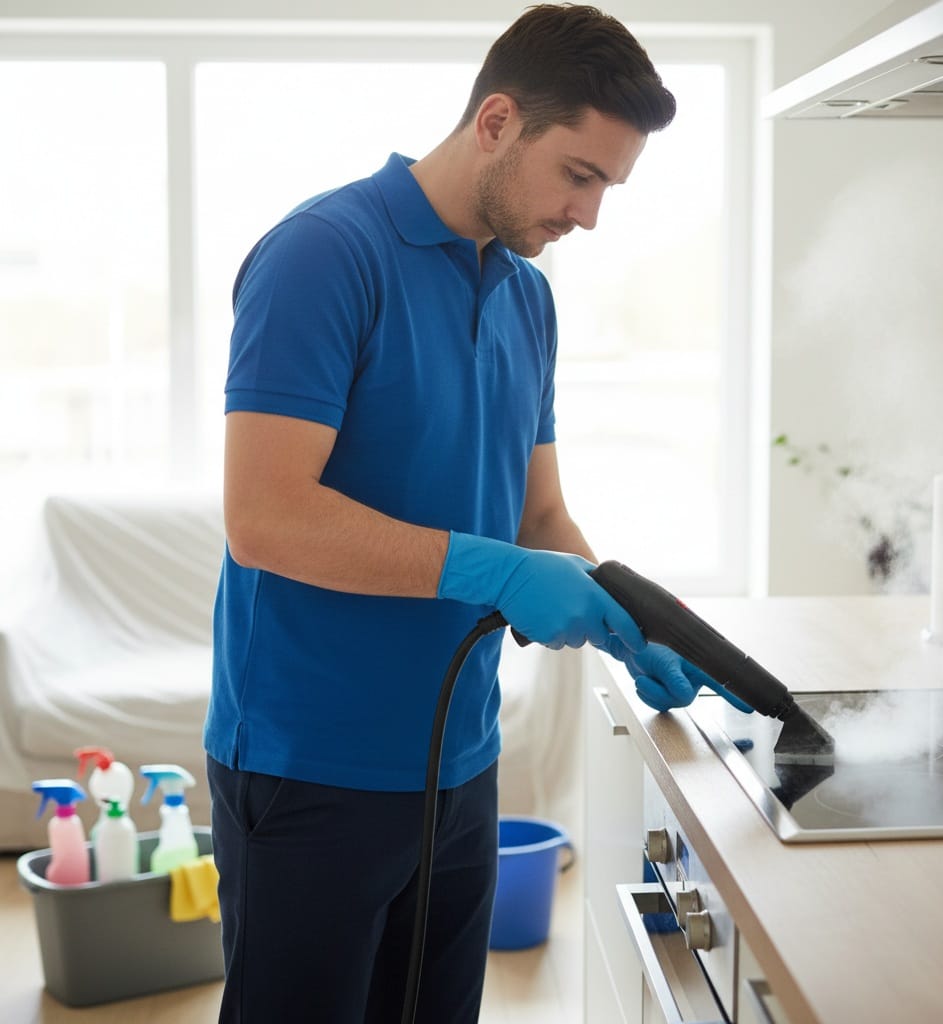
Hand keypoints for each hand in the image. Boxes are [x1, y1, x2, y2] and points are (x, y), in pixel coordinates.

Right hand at [437, 532, 644, 651]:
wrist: (509, 576)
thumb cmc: (541, 567)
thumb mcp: (576, 565)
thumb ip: (597, 580)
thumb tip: (610, 592)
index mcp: (594, 596)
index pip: (623, 623)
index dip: (633, 636)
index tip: (638, 644)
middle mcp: (583, 615)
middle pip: (599, 636)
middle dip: (592, 628)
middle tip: (573, 609)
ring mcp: (565, 628)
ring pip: (577, 641)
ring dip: (570, 631)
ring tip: (554, 609)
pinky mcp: (548, 637)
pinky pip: (558, 643)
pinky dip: (552, 634)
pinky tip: (543, 616)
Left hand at [604, 635, 753, 713]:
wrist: (628, 648)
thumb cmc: (648, 646)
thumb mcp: (663, 661)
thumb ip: (675, 680)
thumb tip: (685, 696)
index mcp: (698, 665)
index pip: (721, 682)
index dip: (736, 696)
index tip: (751, 708)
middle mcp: (692, 678)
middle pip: (685, 699)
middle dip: (662, 690)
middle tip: (646, 679)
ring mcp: (679, 687)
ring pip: (670, 703)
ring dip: (652, 692)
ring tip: (643, 677)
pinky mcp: (666, 694)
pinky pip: (660, 705)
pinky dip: (647, 696)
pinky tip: (643, 682)